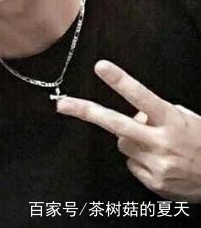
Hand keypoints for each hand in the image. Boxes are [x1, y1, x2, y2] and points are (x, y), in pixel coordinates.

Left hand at [56, 60, 200, 201]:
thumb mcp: (186, 118)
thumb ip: (158, 112)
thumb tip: (134, 113)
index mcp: (172, 120)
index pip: (142, 96)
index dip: (121, 81)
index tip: (101, 67)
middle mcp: (162, 142)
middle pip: (116, 124)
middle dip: (87, 112)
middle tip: (62, 104)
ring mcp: (157, 164)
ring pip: (122, 143)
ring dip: (131, 140)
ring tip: (156, 144)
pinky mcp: (153, 183)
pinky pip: (131, 164)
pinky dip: (140, 160)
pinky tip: (159, 161)